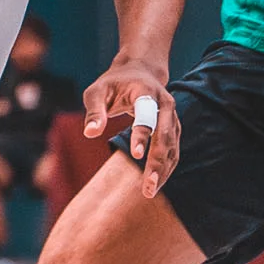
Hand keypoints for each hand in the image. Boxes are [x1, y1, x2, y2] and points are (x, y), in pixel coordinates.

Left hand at [83, 57, 179, 197]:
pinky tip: (156, 184)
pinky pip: (173, 150)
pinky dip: (166, 167)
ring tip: (150, 191)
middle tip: (148, 185)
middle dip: (157, 161)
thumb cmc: (113, 83)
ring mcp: (172, 117)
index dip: (142, 133)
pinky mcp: (174, 128)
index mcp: (146, 91)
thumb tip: (90, 133)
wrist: (140, 72)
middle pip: (165, 135)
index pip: (146, 114)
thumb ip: (94, 111)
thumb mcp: (97, 91)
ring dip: (163, 169)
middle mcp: (164, 104)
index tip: (136, 154)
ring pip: (172, 146)